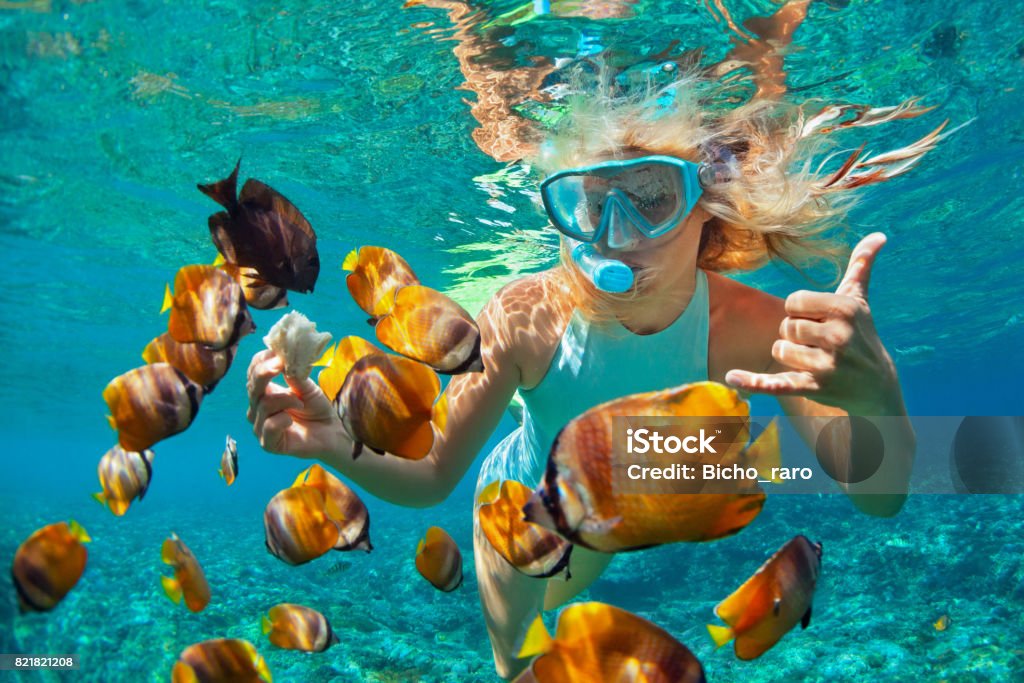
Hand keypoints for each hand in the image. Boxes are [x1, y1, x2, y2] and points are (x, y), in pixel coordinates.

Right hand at [247, 349, 345, 457]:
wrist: (331, 432)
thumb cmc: (317, 409)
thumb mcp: (306, 387)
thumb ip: (293, 374)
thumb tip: (282, 355)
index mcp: (264, 392)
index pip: (253, 373)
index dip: (262, 361)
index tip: (277, 352)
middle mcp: (257, 409)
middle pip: (252, 387)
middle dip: (265, 373)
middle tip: (280, 363)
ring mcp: (260, 427)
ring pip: (263, 405)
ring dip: (285, 399)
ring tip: (301, 402)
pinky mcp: (268, 443)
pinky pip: (268, 426)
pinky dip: (282, 420)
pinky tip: (291, 420)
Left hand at [725, 233, 902, 415]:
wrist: (876, 386)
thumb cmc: (861, 335)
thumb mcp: (860, 300)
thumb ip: (861, 266)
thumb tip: (879, 234)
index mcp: (844, 309)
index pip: (793, 302)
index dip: (800, 312)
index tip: (819, 321)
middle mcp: (838, 336)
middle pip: (785, 326)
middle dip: (795, 335)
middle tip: (819, 344)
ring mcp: (827, 364)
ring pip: (779, 350)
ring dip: (790, 356)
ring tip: (815, 360)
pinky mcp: (814, 388)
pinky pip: (777, 382)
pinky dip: (754, 383)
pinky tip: (731, 378)